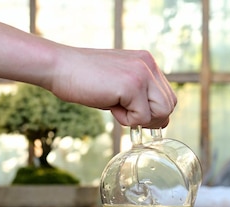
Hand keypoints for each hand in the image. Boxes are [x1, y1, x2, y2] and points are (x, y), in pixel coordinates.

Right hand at [49, 47, 176, 128]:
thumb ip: (140, 95)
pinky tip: (109, 104)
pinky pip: (142, 117)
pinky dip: (125, 119)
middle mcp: (149, 65)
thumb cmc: (84, 78)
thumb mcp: (119, 84)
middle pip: (169, 106)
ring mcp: (142, 73)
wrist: (59, 67)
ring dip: (140, 118)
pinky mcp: (132, 85)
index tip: (130, 110)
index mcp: (147, 62)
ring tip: (117, 107)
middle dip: (150, 118)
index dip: (152, 111)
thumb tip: (158, 120)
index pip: (168, 96)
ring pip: (162, 112)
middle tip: (124, 112)